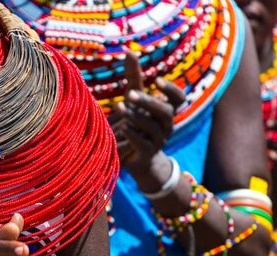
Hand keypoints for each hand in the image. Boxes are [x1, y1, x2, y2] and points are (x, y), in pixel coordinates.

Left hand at [111, 52, 185, 176]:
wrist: (134, 158)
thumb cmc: (135, 123)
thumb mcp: (134, 100)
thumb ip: (134, 78)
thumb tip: (129, 51)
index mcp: (166, 111)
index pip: (180, 99)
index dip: (172, 90)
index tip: (157, 80)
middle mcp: (166, 125)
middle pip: (166, 112)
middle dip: (149, 102)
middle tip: (130, 94)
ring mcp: (157, 141)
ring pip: (154, 128)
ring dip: (137, 117)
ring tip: (120, 107)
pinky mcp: (146, 154)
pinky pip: (143, 145)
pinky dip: (133, 135)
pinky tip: (122, 127)